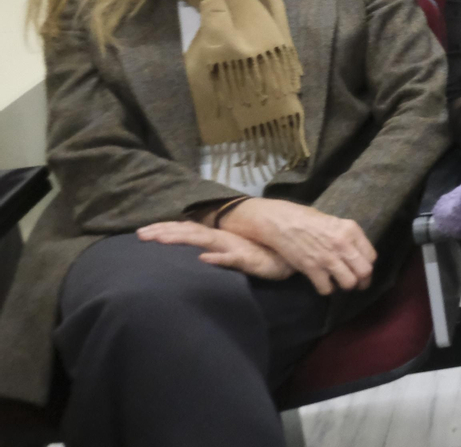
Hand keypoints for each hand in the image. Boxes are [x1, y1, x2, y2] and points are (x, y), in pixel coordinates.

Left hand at [137, 220, 292, 279]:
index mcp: (218, 238)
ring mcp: (234, 248)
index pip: (188, 231)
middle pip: (190, 232)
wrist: (292, 255)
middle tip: (139, 234)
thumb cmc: (264, 257)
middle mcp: (223, 239)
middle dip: (164, 232)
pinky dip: (218, 258)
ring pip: (205, 241)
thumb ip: (220, 255)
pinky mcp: (248, 259)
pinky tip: (205, 259)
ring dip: (182, 239)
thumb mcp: (237, 256)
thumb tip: (199, 256)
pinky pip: (232, 259)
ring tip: (160, 240)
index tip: (142, 232)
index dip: (166, 229)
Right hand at [221, 198, 376, 295]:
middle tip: (357, 284)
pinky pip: (327, 288)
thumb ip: (348, 238)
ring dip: (345, 286)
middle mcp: (343, 244)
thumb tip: (358, 254)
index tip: (362, 269)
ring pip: (349, 283)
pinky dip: (326, 289)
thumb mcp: (335, 222)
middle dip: (362, 281)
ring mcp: (328, 258)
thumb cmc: (308, 219)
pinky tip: (323, 283)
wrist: (282, 222)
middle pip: (365, 272)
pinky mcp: (312, 269)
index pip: (372, 256)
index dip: (367, 265)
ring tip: (340, 283)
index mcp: (351, 230)